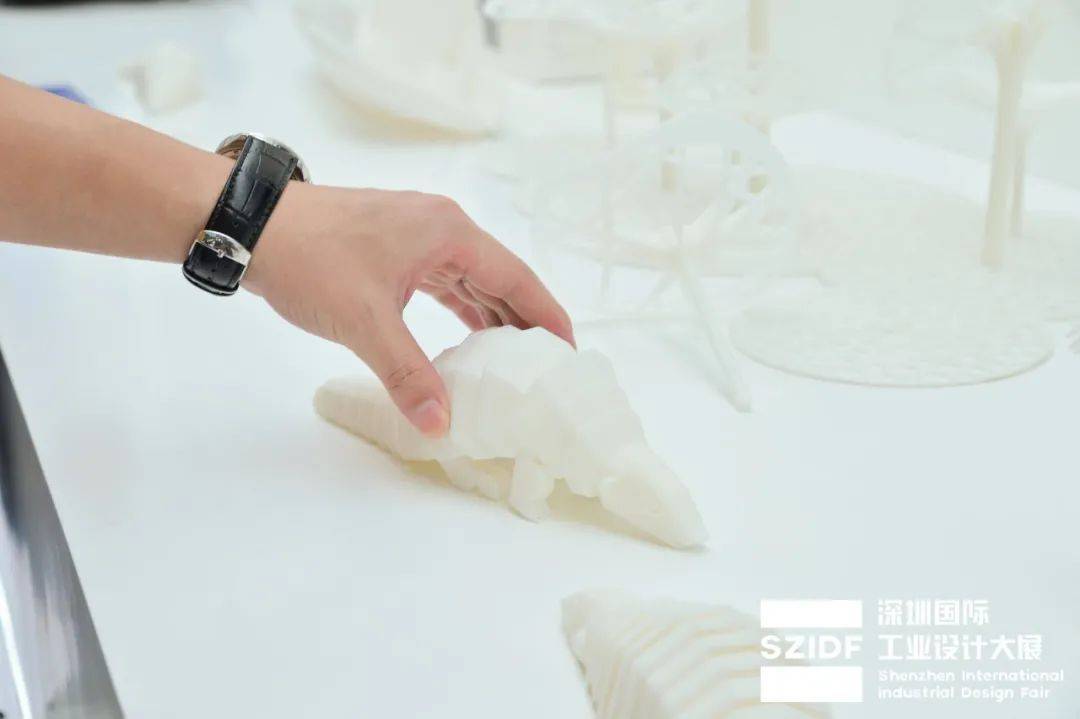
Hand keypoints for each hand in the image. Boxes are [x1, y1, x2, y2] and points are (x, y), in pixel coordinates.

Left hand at [244, 183, 574, 437]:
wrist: (248, 226)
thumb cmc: (310, 259)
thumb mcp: (365, 322)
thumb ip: (407, 374)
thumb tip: (440, 424)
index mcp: (448, 233)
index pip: (516, 277)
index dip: (546, 316)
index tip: (568, 351)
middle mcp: (440, 227)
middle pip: (499, 277)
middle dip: (523, 321)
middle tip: (547, 365)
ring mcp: (414, 234)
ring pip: (469, 279)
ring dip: (490, 316)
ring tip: (514, 359)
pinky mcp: (391, 246)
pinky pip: (442, 280)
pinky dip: (458, 309)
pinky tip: (466, 337)